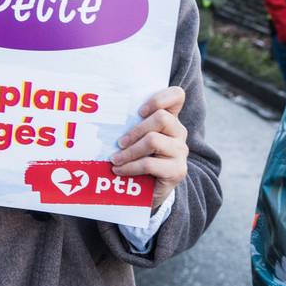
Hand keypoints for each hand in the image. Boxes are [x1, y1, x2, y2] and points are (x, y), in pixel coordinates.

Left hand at [110, 86, 188, 209]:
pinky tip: (119, 170)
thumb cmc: (138, 156)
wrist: (150, 190)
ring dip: (129, 151)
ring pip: (153, 140)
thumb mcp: (136, 137)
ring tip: (114, 159)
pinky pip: (149, 164)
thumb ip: (130, 124)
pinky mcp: (177, 170)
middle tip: (119, 142)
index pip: (177, 95)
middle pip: (161, 117)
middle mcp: (179, 132)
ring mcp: (181, 151)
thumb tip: (105, 116)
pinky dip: (130, 167)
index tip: (140, 111)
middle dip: (135, 130)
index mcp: (170, 117)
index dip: (159, 98)